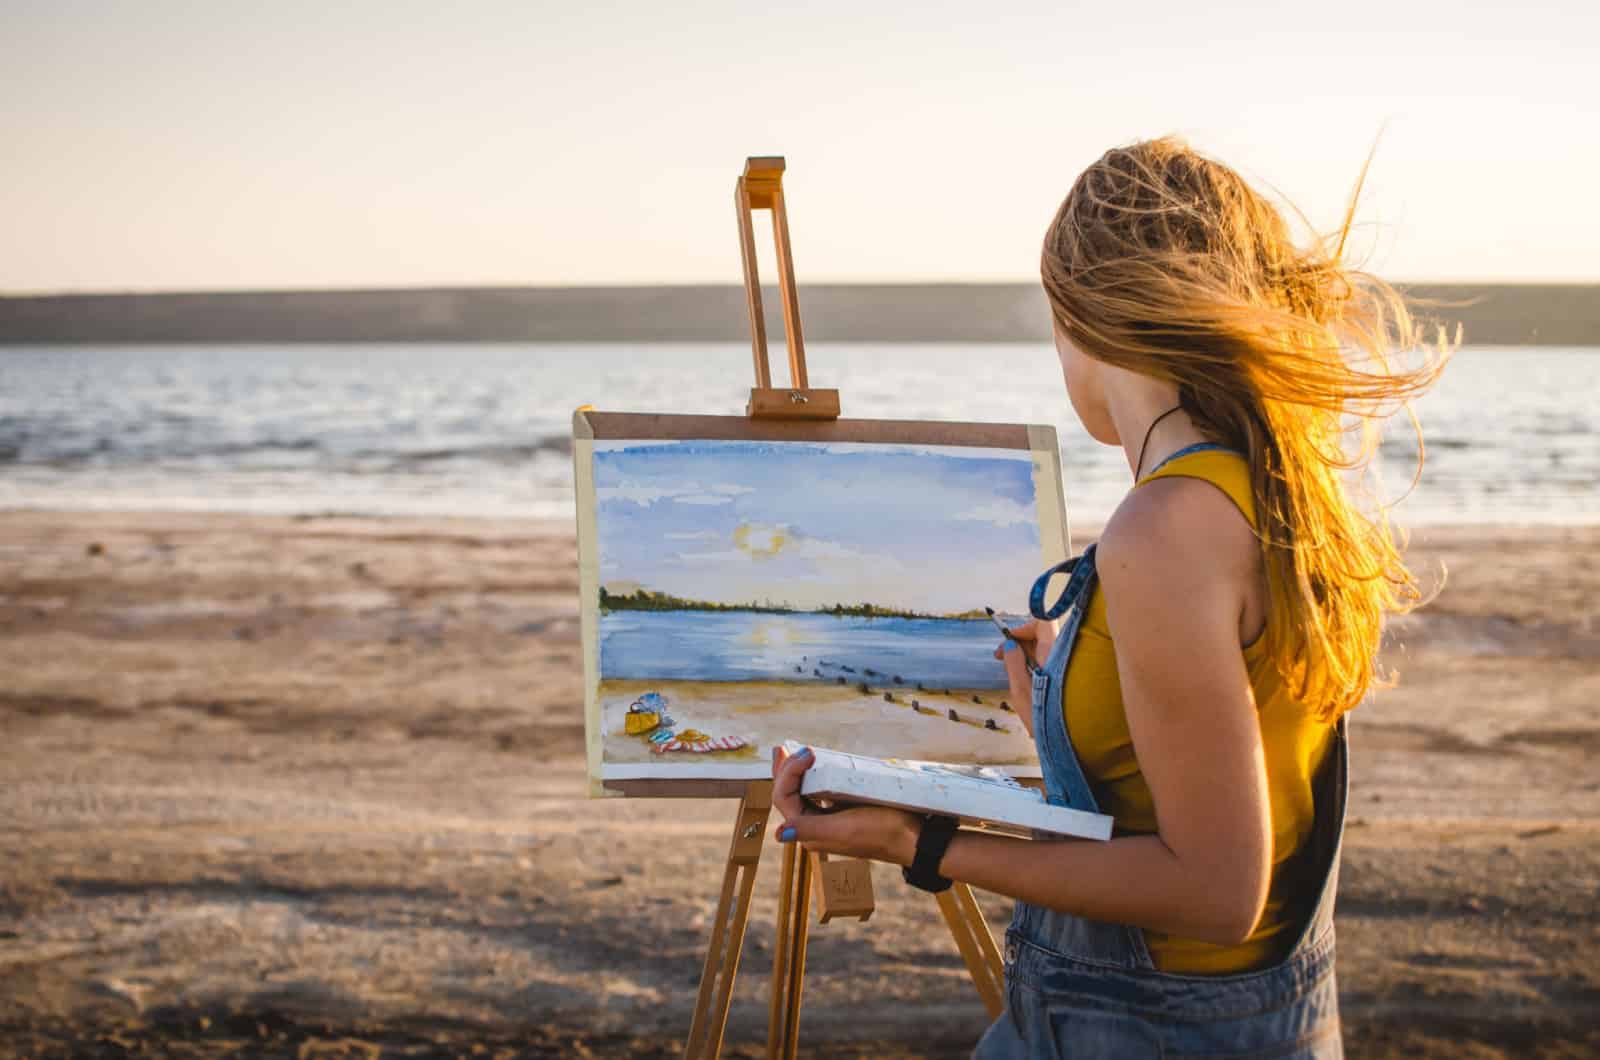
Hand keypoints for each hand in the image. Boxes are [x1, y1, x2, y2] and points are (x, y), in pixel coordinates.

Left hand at [770, 745, 920, 865]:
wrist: (912, 837)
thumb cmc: (882, 832)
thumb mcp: (845, 828)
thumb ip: (811, 830)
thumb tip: (779, 833)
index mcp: (811, 833)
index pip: (784, 799)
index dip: (789, 773)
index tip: (808, 752)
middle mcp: (815, 828)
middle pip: (788, 795)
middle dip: (784, 770)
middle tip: (783, 747)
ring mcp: (828, 820)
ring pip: (801, 793)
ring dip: (794, 772)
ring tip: (790, 753)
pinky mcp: (841, 812)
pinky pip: (817, 793)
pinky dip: (811, 777)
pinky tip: (813, 767)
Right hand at [992, 618, 1056, 734]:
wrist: (1065, 740)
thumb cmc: (1041, 717)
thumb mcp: (1019, 690)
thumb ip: (1013, 663)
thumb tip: (1010, 646)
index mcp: (1053, 655)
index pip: (1043, 622)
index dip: (1024, 627)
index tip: (1009, 641)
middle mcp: (1064, 657)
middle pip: (1042, 635)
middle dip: (1020, 642)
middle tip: (1001, 657)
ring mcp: (1067, 667)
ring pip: (1045, 649)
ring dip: (1025, 655)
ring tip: (1011, 672)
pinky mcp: (1067, 677)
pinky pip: (1049, 661)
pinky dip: (1034, 664)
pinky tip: (1025, 680)